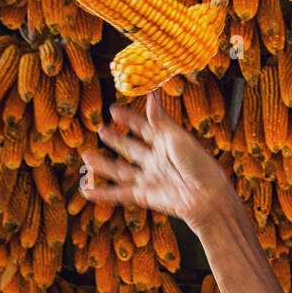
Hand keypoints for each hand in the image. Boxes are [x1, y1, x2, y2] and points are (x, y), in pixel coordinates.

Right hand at [80, 94, 236, 233]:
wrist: (206, 197)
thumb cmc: (198, 165)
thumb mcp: (177, 137)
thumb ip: (160, 119)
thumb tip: (150, 95)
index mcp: (167, 143)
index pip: (144, 127)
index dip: (129, 119)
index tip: (113, 110)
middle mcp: (156, 160)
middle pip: (131, 148)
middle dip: (116, 139)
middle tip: (100, 129)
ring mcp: (149, 178)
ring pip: (120, 170)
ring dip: (103, 165)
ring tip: (86, 157)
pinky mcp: (144, 195)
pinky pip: (119, 194)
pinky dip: (102, 194)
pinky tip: (87, 191)